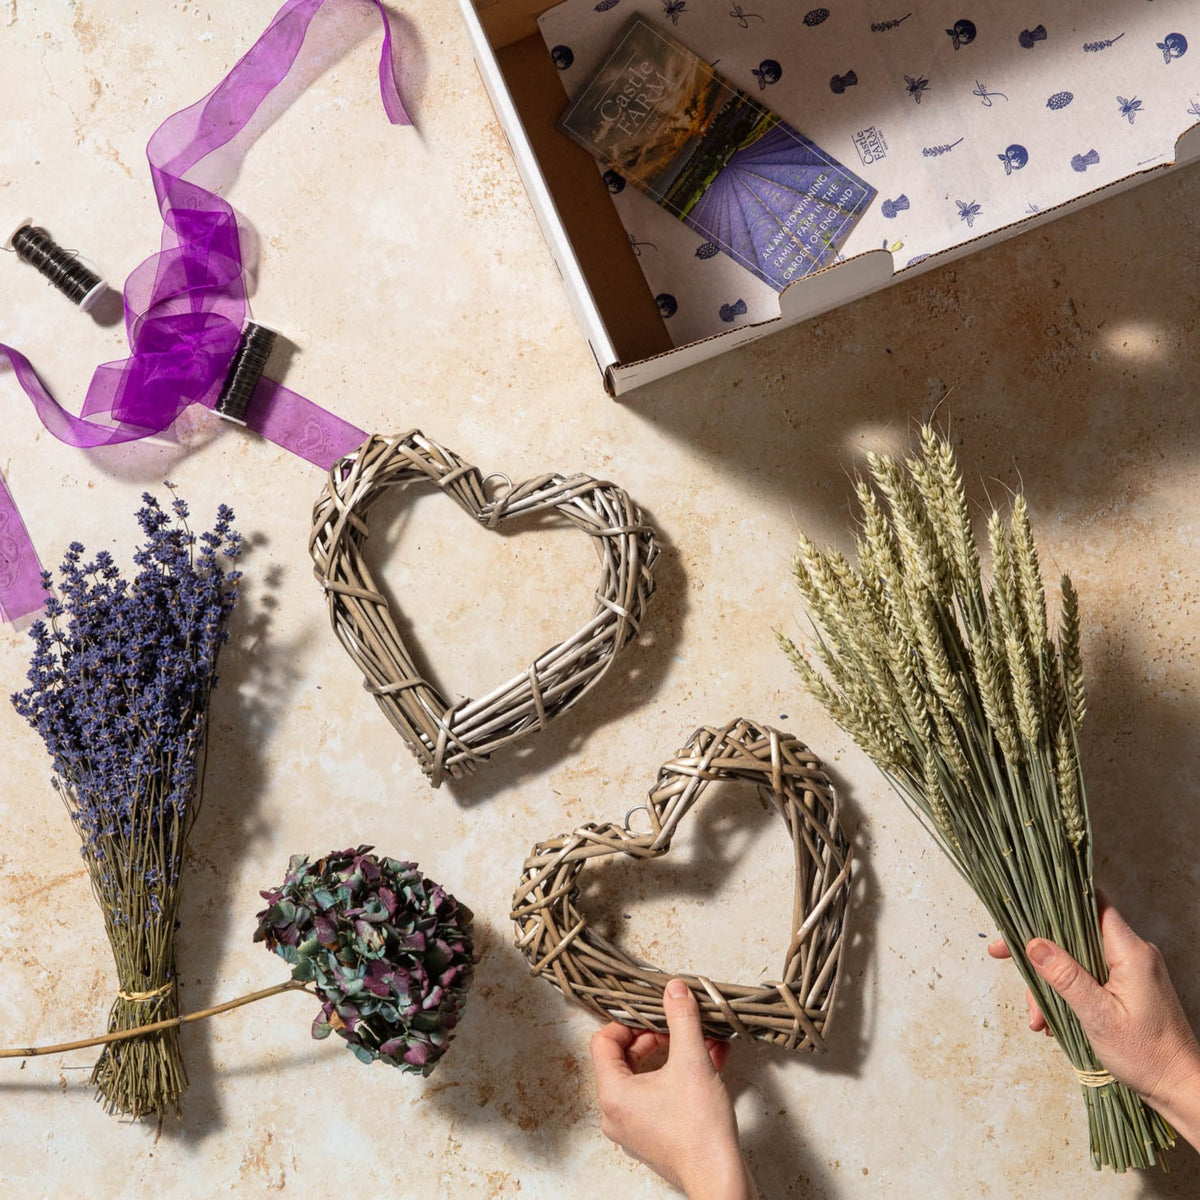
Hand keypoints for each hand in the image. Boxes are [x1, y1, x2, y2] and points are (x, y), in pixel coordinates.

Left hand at [589, 978, 757, 1198]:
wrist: (720, 1178)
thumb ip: (681, 1019)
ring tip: (702, 1042)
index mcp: (614, 1093)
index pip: (603, 1042)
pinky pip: (659, 1097)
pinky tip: (710, 1062)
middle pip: (624, 1059)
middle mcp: (616, 1114)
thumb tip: (675, 990)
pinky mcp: (654, 1138)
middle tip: (676, 1027)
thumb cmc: (700, 1130)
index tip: (649, 1014)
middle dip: (655, 1037)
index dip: (626, 1022)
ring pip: (646, 1078)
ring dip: (673, 1055)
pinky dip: (679, 1077)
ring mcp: (634, 1128)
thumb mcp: (691, 1060)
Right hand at [989, 899, 1199, 1147]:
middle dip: (1041, 953)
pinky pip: (1089, 975)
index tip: (1021, 916)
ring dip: (1052, 982)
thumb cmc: (1147, 1055)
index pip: (1091, 903)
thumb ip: (1065, 976)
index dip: (1054, 904)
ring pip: (1077, 958)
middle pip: (1075, 933)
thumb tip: (1033, 943)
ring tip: (1038, 1018)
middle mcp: (1133, 953)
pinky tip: (1053, 1019)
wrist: (1180, 1087)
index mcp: (1130, 952)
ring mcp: (1132, 969)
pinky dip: (1068, 992)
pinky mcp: (1129, 985)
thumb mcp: (1098, 1016)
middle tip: (1004, 958)